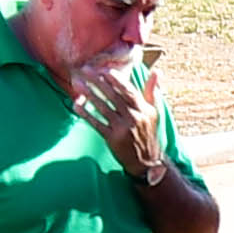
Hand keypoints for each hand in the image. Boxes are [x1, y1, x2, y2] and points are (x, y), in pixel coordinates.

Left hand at [75, 57, 166, 180]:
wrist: (147, 162)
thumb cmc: (149, 133)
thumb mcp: (154, 112)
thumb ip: (152, 91)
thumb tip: (158, 71)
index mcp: (143, 109)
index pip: (127, 90)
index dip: (115, 79)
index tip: (103, 69)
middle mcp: (133, 117)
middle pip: (113, 96)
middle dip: (97, 81)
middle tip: (85, 70)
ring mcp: (122, 128)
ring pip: (102, 107)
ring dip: (88, 94)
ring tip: (77, 84)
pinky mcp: (112, 139)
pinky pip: (96, 123)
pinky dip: (85, 114)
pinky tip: (76, 105)